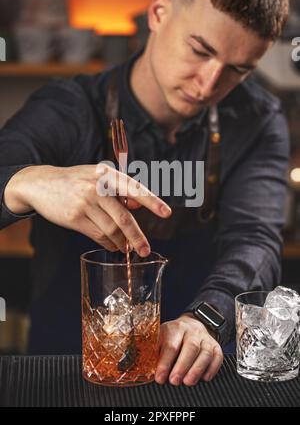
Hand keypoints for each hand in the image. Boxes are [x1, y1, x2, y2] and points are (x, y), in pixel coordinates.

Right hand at [4, 164, 171, 255]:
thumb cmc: (75, 180)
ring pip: (111, 230)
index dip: (152, 202)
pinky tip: (113, 246)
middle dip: (137, 237)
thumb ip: (119, 189)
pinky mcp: (74, 218)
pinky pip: (98, 236)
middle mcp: (97, 187)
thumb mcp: (97, 176)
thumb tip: (139, 206)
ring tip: (126, 248)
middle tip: (145, 249)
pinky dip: (108, 244)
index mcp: (107, 174)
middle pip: (124, 217)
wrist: (41, 183)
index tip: (166, 213)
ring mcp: (85, 203)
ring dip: (122, 243)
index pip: (135, 189)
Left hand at [155, 313, 223, 385]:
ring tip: (188, 382)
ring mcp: (205, 338)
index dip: (165, 363)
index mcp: (175, 328)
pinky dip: (212, 368)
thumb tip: (148, 370)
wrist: (191, 324)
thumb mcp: (161, 338)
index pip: (171, 345)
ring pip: (205, 352)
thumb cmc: (173, 336)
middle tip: (174, 381)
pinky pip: (217, 356)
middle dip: (182, 366)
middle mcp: (192, 331)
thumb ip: (156, 352)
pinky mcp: (216, 346)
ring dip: (197, 369)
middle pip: (190, 347)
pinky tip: (205, 378)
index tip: (160, 377)